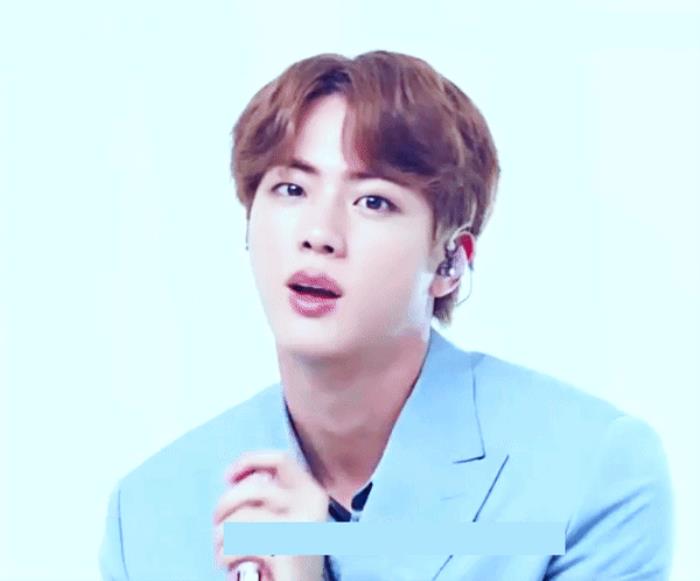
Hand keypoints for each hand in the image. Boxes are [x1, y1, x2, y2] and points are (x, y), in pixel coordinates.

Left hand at [213, 450, 328, 580]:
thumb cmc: (287, 563)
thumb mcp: (288, 521)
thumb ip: (272, 498)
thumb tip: (237, 478)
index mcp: (313, 494)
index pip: (280, 460)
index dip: (250, 461)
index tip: (229, 476)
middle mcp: (311, 505)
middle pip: (252, 489)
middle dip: (224, 506)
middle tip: (218, 526)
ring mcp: (299, 527)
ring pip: (239, 517)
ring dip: (222, 538)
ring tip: (226, 553)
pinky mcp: (284, 550)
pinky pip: (237, 543)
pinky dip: (226, 556)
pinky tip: (232, 567)